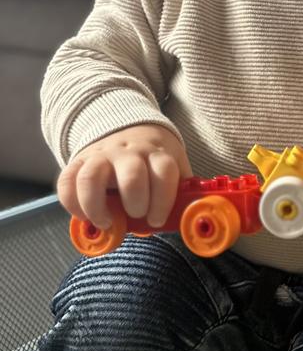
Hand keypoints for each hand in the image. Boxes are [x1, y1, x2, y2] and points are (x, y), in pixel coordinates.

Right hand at [57, 124, 191, 229]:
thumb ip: (180, 193)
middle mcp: (129, 152)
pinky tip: (84, 216)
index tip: (157, 218)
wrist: (128, 128)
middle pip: (132, 175)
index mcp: (157, 154)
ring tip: (107, 222)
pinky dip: (71, 203)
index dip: (163, 200)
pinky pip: (66, 180)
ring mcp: (102, 155)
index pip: (164, 172)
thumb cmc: (153, 160)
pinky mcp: (79, 160)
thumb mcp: (174, 168)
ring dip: (97, 206)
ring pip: (91, 177)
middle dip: (135, 202)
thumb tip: (187, 223)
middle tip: (136, 215)